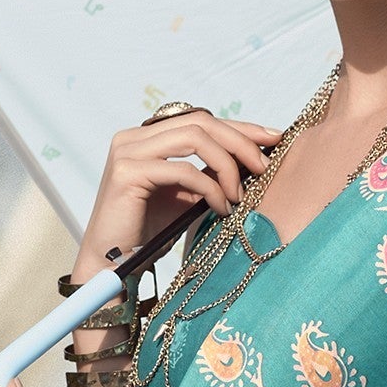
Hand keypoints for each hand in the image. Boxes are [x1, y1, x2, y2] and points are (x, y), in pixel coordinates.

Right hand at [78, 107, 276, 273]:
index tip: (273, 139)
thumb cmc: (148, 234)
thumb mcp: (187, 196)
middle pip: (201, 122)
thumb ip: (210, 173)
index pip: (200, 120)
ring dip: (227, 165)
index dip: (239, 127)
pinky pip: (183, 170)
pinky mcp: (126, 172)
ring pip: (194, 138)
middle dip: (240, 142)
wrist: (112, 265)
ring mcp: (127, 151)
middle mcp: (133, 137)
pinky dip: (210, 188)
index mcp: (147, 137)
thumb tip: (253, 157)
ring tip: (240, 195)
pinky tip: (221, 208)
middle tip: (265, 167)